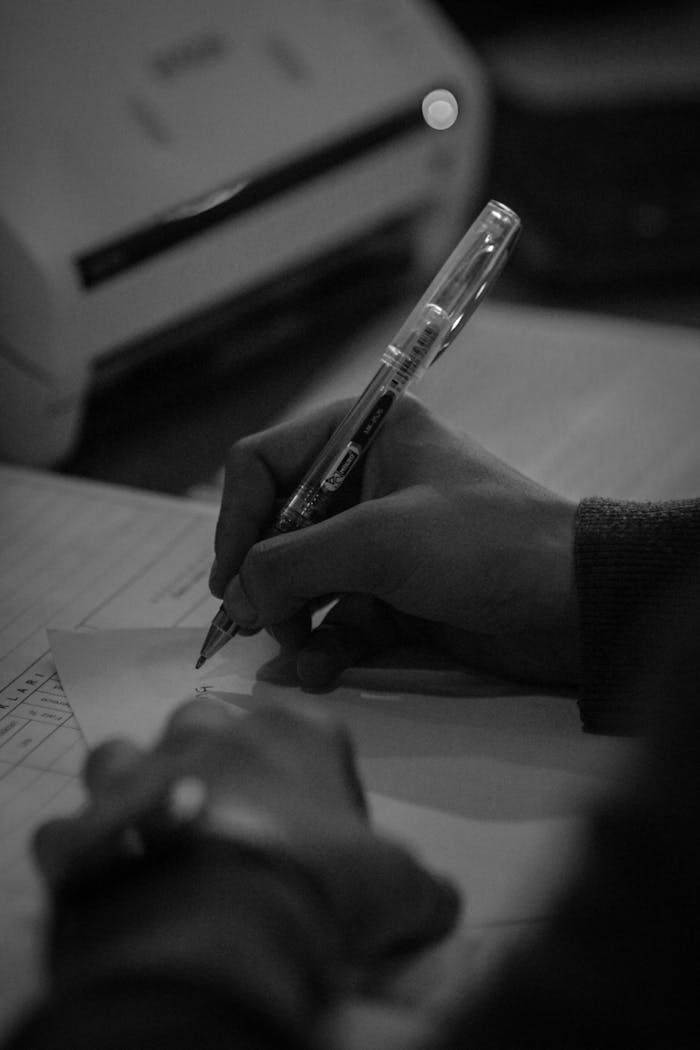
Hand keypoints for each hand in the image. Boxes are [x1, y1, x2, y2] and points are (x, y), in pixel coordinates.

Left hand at [34, 697, 458, 962]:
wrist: (225, 919)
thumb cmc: (318, 880)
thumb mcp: (399, 886)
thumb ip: (424, 883)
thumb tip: (441, 899)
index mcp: (292, 732)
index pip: (311, 734)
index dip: (319, 783)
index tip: (323, 830)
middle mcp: (214, 733)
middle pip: (212, 731)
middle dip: (221, 767)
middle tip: (238, 828)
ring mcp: (147, 768)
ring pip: (131, 759)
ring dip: (143, 791)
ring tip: (166, 841)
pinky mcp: (97, 816)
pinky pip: (84, 825)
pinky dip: (95, 847)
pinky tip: (121, 877)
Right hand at [210, 397, 579, 686]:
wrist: (574, 605)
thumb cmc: (483, 544)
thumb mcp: (378, 541)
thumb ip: (291, 564)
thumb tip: (236, 598)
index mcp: (364, 434)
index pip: (264, 464)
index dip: (236, 520)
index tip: (229, 579)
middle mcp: (367, 482)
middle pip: (278, 529)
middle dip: (264, 579)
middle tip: (255, 624)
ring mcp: (381, 542)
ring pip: (305, 581)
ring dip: (292, 621)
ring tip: (293, 653)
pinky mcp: (397, 595)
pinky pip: (339, 619)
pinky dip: (324, 646)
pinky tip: (317, 672)